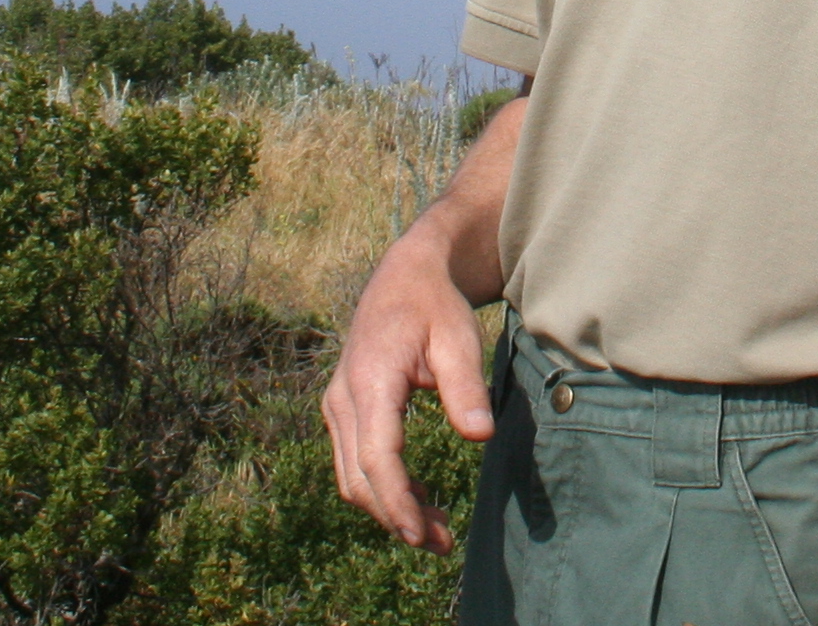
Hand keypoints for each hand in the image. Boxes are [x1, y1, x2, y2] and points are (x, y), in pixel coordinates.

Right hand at [323, 91, 522, 549]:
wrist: (406, 274)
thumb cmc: (436, 305)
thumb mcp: (458, 338)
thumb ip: (466, 388)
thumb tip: (480, 436)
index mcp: (371, 379)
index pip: (378, 457)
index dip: (398, 501)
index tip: (423, 534)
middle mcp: (343, 396)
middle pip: (359, 476)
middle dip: (397, 517)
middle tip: (442, 544)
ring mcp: (338, 404)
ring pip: (351, 475)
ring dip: (388, 508)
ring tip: (436, 531)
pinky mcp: (343, 409)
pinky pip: (354, 461)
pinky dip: (381, 488)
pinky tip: (418, 501)